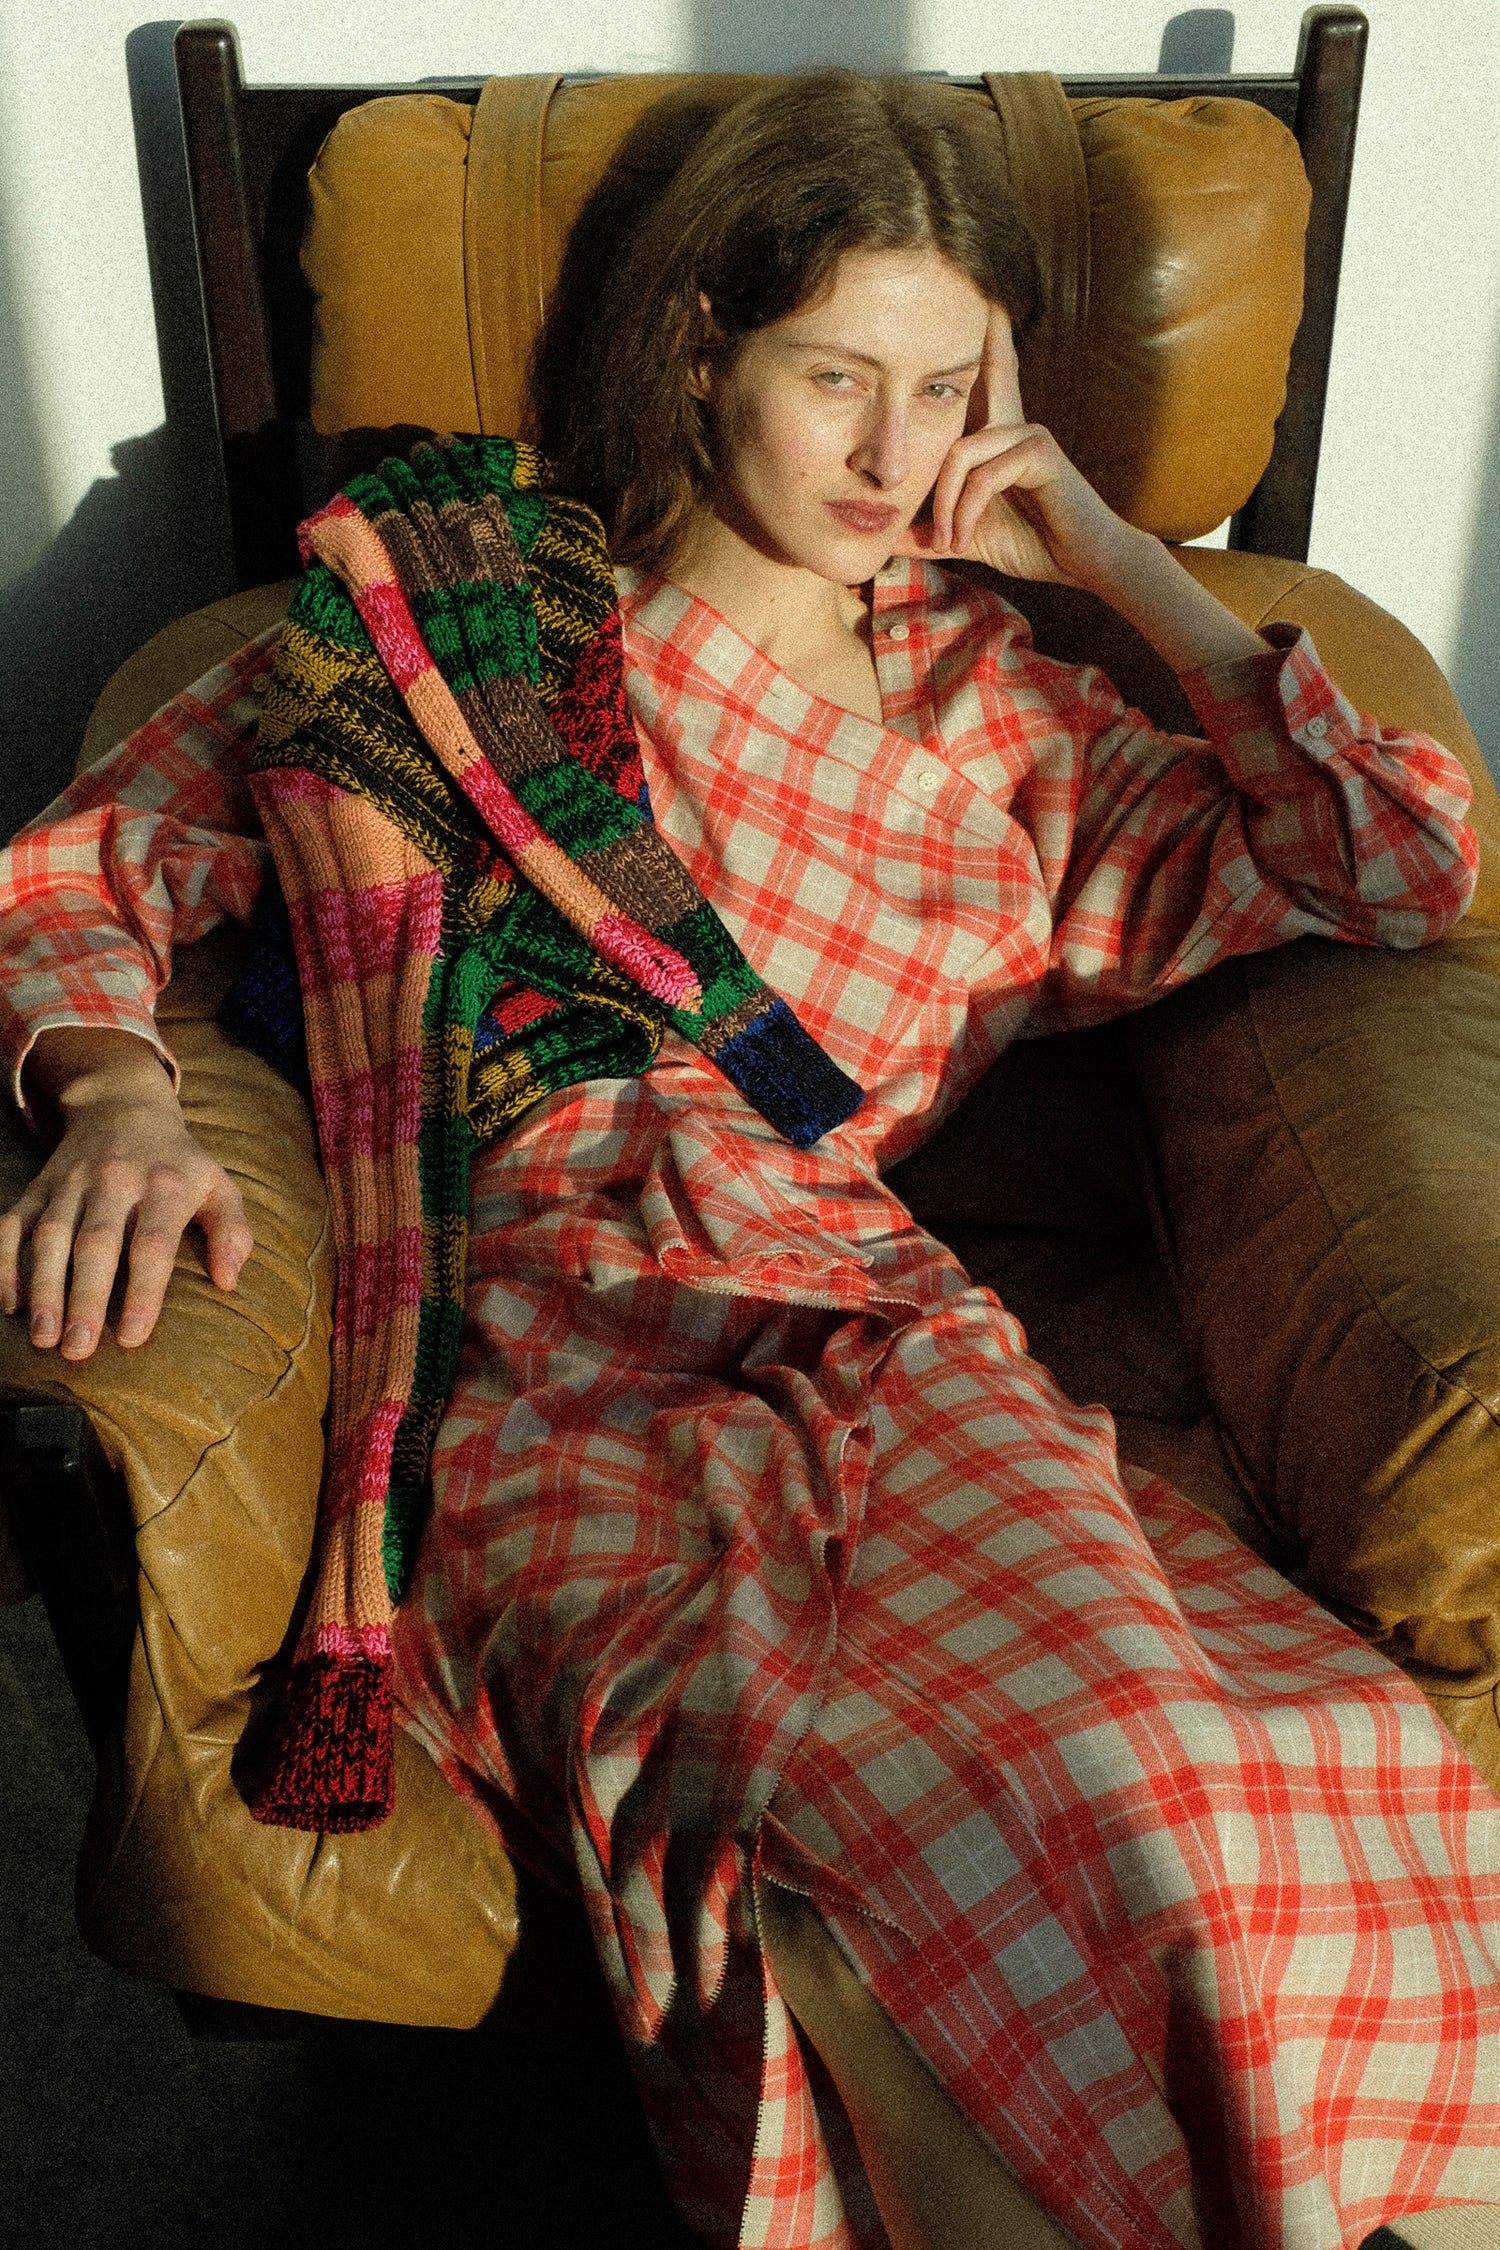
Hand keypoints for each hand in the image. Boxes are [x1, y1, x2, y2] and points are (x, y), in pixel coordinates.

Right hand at [0, 1030, 251, 1359]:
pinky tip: (9, 1304)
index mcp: (165, 1185)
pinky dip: (5, 1262)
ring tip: (44, 1338)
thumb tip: (229, 1280)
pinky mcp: (39, 1185)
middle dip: (85, 1298)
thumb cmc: (179, 1164)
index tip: (131, 1337)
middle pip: (96, 1243)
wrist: (124, 1106)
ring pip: (51, 1235)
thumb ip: (232, 1231)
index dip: (142, 1292)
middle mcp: (115, 1181)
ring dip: (43, 1288)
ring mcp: (71, 1182)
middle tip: (78, 1349)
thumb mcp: (219, 1186)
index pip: (152, 1244)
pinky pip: (13, 1223)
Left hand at [897, 307, 1269, 673]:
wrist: (1083, 563)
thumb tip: (889, 542)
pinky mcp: (1041, 454)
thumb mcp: (967, 538)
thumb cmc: (1034, 544)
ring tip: (947, 542)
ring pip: (962, 451)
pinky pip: (984, 475)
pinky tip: (963, 537)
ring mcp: (1029, 434)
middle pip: (987, 371)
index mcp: (997, 436)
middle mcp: (1013, 424)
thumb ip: (930, 534)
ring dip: (946, 505)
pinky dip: (966, 511)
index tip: (979, 296)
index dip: (980, 340)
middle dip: (981, 333)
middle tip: (980, 291)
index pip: (984, 378)